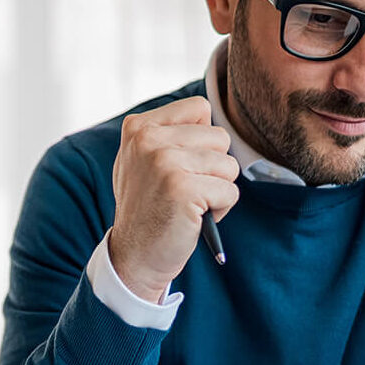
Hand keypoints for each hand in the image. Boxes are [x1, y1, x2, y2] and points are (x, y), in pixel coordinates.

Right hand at [107, 96, 238, 301]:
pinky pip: (230, 191)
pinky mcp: (182, 189)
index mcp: (139, 126)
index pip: (199, 108)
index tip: (180, 165)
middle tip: (186, 190)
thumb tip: (205, 111)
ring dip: (218, 189)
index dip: (203, 140)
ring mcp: (164, 162)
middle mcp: (148, 139)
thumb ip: (168, 132)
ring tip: (190, 204)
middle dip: (214, 168)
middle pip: (220, 138)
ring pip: (229, 165)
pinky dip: (221, 209)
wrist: (134, 256)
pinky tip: (194, 218)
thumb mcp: (144, 160)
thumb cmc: (148, 207)